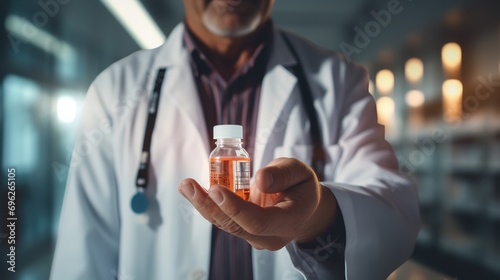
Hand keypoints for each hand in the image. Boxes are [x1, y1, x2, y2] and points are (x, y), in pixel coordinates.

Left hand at [178, 157, 337, 249]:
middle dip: (209, 205)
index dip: (235, 208)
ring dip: (203, 205)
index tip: (216, 190)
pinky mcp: (243, 229)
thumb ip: (283, 174)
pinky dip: (208, 204)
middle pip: (235, 226)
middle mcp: (270, 236)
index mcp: (289, 221)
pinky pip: (223, 219)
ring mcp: (255, 236)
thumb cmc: (301, 187)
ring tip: (185, 185)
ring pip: (225, 224)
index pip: (259, 222)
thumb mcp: (300, 172)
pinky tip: (191, 189)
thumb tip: (259, 180)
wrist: (303, 207)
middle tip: (189, 185)